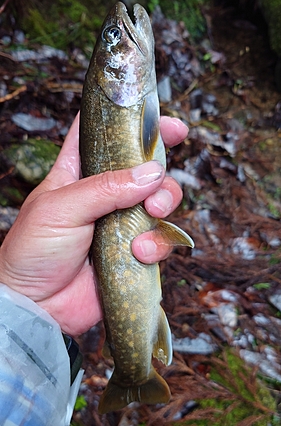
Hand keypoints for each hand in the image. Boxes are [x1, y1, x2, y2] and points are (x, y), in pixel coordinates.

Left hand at [0, 113, 187, 335]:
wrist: (36, 306)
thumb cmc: (33, 250)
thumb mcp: (61, 207)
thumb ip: (106, 187)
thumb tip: (152, 173)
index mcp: (79, 171)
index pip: (106, 133)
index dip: (133, 120)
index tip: (162, 119)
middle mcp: (105, 194)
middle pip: (145, 166)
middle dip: (162, 169)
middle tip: (158, 184)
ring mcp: (122, 223)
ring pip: (160, 202)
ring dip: (164, 205)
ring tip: (151, 215)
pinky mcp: (134, 252)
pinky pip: (160, 241)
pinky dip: (157, 244)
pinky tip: (139, 253)